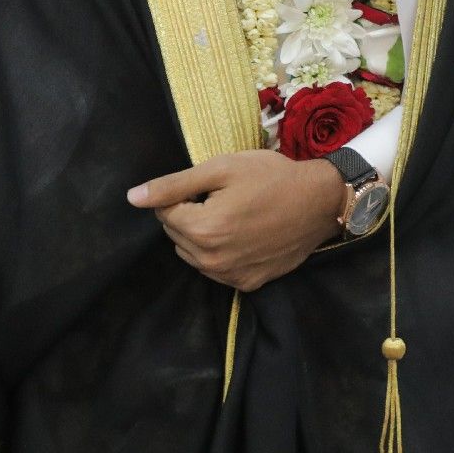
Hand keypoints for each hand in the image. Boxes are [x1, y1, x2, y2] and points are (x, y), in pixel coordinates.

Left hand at [126, 149, 347, 292]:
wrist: (320, 202)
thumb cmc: (272, 177)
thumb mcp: (221, 169)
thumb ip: (174, 185)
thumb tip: (132, 197)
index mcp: (202, 229)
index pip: (164, 213)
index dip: (184, 194)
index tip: (212, 186)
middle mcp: (211, 260)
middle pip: (176, 235)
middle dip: (190, 215)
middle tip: (224, 197)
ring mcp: (230, 276)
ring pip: (193, 254)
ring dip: (202, 235)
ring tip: (234, 215)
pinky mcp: (247, 283)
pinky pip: (217, 268)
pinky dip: (221, 252)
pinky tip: (244, 234)